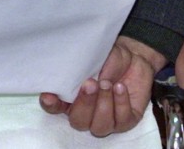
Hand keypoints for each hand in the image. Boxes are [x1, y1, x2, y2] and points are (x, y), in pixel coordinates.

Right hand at [39, 36, 165, 136]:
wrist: (134, 56)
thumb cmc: (108, 56)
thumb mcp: (93, 57)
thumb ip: (82, 70)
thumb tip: (77, 77)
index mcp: (72, 96)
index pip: (56, 106)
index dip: (51, 104)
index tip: (49, 95)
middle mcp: (86, 112)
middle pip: (78, 121)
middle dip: (84, 104)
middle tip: (91, 83)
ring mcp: (106, 118)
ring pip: (99, 126)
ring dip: (103, 104)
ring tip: (108, 83)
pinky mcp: (125, 121)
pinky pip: (121, 121)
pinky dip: (120, 103)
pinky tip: (120, 87)